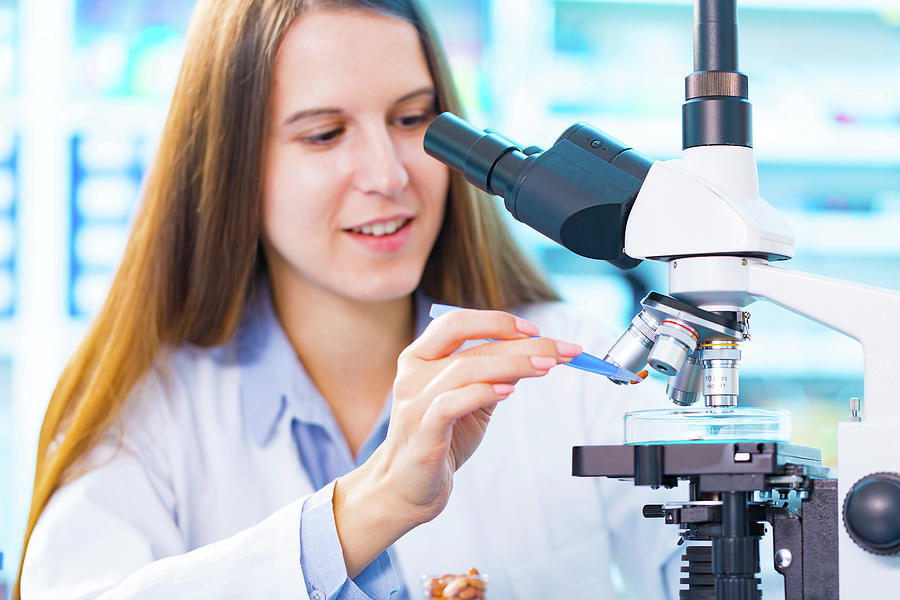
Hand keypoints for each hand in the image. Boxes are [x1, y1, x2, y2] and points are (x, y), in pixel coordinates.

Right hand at [333, 308, 580, 575]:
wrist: (408, 487)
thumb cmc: (443, 439)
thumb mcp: (472, 400)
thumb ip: (495, 374)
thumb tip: (537, 352)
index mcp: (419, 357)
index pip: (457, 323)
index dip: (497, 321)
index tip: (536, 330)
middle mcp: (412, 374)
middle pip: (471, 346)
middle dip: (522, 344)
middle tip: (562, 350)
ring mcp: (414, 402)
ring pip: (465, 369)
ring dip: (512, 364)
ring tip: (547, 367)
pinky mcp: (421, 432)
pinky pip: (451, 403)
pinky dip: (482, 392)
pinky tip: (509, 391)